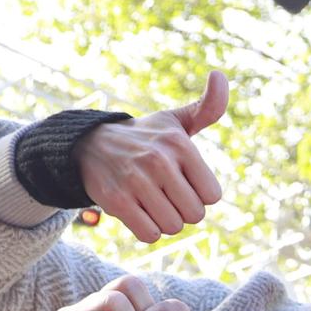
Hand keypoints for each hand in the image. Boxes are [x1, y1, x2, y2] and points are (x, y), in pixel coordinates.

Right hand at [74, 71, 228, 242]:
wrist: (91, 145)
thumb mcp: (176, 122)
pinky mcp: (116, 201)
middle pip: (194, 215)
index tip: (182, 180)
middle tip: (165, 192)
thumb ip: (208, 108)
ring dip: (164, 221)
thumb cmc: (146, 138)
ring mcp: (136, 181)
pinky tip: (137, 211)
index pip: (212, 196)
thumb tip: (219, 75)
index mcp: (179, 144)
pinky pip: (149, 235)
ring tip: (150, 199)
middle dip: (182, 209)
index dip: (199, 194)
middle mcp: (158, 161)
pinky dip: (146, 230)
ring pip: (172, 227)